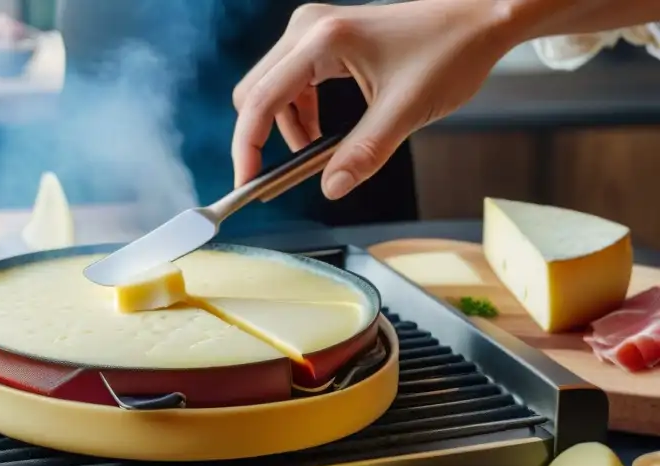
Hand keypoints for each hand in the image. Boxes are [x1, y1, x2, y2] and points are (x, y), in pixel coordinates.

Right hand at [232, 0, 517, 198]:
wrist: (478, 17)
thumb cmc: (450, 51)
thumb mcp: (407, 110)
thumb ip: (364, 152)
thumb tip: (331, 188)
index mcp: (324, 40)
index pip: (261, 100)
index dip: (247, 147)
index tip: (246, 184)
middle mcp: (309, 29)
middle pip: (255, 94)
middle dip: (262, 140)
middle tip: (285, 177)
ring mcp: (313, 32)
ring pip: (270, 92)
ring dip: (284, 131)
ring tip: (318, 156)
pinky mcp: (322, 40)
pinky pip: (290, 86)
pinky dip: (298, 117)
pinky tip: (321, 137)